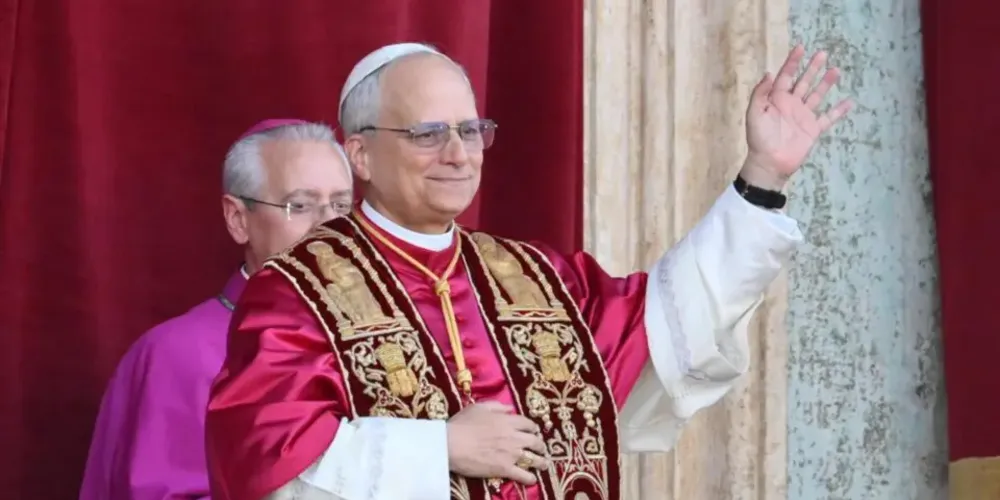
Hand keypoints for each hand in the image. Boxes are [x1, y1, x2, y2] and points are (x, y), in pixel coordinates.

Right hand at [446, 401, 549, 484]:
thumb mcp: (479, 407)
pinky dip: (530, 478)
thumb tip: (510, 408)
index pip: (528, 424)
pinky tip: (533, 480)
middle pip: (535, 441)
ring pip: (533, 458)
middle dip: (540, 444)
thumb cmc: (462, 424)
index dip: (533, 428)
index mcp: (508, 421)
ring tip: (543, 464)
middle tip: (540, 447)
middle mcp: (514, 437)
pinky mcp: (504, 469)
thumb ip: (497, 406)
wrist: (451, 444)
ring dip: (541, 461)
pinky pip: (523, 475)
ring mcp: (511, 454)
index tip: (533, 431)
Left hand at [741, 44, 853, 189]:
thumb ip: (760, 94)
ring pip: (817, 95)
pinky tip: (849, 102)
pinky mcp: (813, 129)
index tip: (801, 47)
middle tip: (823, 53)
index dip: (792, 62)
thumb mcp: (754, 114)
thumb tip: (770, 73)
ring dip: (826, 83)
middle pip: (804, 82)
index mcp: (776, 99)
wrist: (770, 163)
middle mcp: (791, 105)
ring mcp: (803, 116)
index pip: (786, 76)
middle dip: (812, 68)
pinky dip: (839, 110)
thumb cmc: (759, 139)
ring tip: (836, 70)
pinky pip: (828, 117)